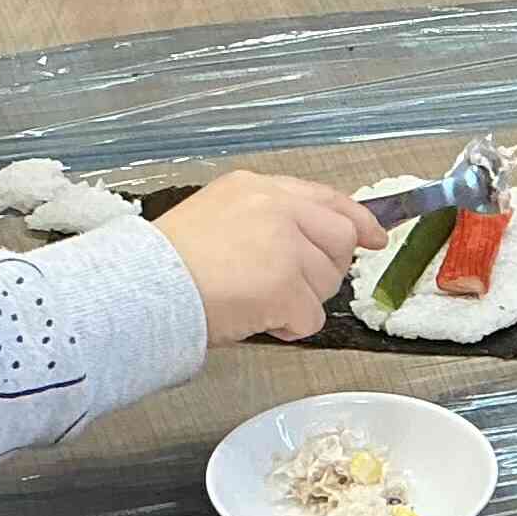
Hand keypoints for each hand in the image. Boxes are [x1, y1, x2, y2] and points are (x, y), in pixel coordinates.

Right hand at [155, 170, 384, 343]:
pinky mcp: (285, 285)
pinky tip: (257, 320)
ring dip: (299, 303)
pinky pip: (311, 317)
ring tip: (254, 303)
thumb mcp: (215, 217)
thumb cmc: (165, 265)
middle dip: (325, 271)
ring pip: (326, 284)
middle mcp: (276, 208)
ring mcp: (284, 246)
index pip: (326, 198)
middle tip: (290, 290)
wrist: (142, 288)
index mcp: (256, 188)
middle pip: (339, 241)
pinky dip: (290, 328)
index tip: (374, 237)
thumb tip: (310, 246)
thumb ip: (265, 222)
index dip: (357, 220)